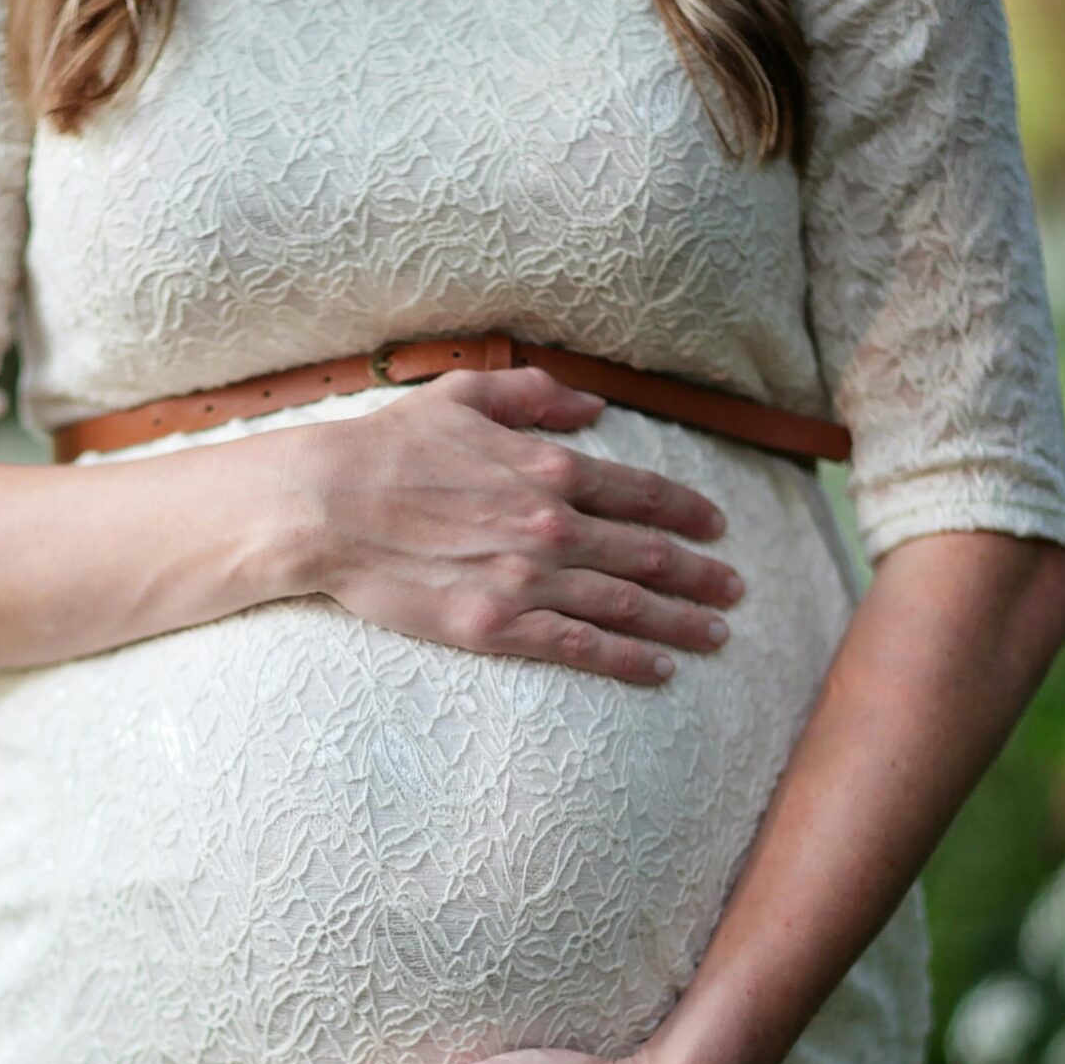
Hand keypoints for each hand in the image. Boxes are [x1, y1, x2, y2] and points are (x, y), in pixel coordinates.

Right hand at [278, 367, 747, 686]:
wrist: (328, 506)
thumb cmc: (386, 447)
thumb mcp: (462, 395)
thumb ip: (534, 394)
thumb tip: (593, 406)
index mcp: (548, 468)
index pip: (640, 494)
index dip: (688, 512)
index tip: (717, 528)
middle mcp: (552, 526)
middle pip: (649, 555)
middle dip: (701, 574)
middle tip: (736, 589)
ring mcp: (528, 580)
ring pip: (627, 605)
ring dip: (681, 621)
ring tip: (717, 634)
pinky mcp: (498, 627)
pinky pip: (580, 647)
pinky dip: (628, 658)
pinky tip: (660, 668)